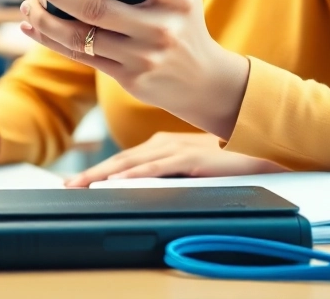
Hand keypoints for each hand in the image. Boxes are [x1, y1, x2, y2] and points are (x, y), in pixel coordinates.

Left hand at [20, 0, 250, 137]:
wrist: (203, 83)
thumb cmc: (186, 20)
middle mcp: (162, 28)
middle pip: (99, 7)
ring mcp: (143, 57)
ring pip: (81, 36)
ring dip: (46, 18)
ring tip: (26, 2)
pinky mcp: (128, 78)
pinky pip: (81, 56)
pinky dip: (50, 39)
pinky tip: (31, 25)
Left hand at [65, 132, 284, 186]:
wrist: (261, 149)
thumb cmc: (228, 159)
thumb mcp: (191, 165)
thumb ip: (168, 171)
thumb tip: (144, 187)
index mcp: (162, 144)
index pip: (123, 159)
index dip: (97, 170)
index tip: (76, 181)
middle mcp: (164, 143)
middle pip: (120, 160)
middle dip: (92, 173)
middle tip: (68, 185)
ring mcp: (176, 149)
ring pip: (132, 163)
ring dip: (104, 174)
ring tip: (82, 185)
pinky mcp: (190, 158)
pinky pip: (157, 168)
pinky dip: (135, 175)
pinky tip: (119, 181)